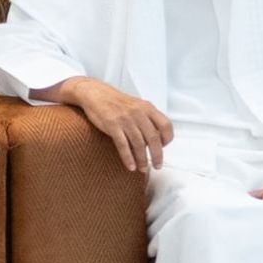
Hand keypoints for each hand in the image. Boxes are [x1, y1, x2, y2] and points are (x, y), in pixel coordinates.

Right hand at [50, 77, 172, 174]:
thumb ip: (147, 118)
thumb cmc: (116, 102)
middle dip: (157, 155)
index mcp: (147, 108)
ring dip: (142, 159)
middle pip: (153, 138)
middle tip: (157, 166)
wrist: (95, 94)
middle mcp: (138, 113)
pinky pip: (123, 145)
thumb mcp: (136, 105)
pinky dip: (128, 158)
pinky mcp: (112, 125)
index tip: (164, 148)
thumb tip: (155, 139)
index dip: (167, 138)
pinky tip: (130, 166)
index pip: (166, 125)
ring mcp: (125, 119)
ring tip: (142, 168)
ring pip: (139, 144)